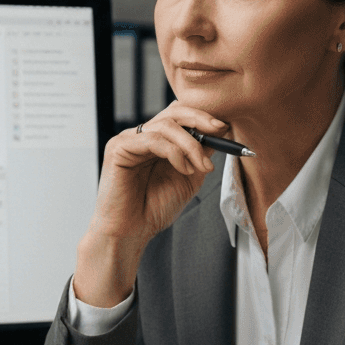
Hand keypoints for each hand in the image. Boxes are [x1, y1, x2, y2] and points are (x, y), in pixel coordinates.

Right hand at [73, 105, 225, 306]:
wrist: (131, 233)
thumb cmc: (154, 209)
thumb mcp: (188, 178)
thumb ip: (201, 155)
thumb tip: (221, 131)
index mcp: (156, 140)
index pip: (180, 115)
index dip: (203, 117)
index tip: (225, 129)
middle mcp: (141, 135)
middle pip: (173, 111)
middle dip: (200, 119)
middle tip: (220, 130)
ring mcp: (128, 139)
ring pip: (166, 125)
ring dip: (191, 145)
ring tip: (202, 168)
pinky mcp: (119, 148)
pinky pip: (153, 140)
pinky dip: (174, 152)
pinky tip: (184, 169)